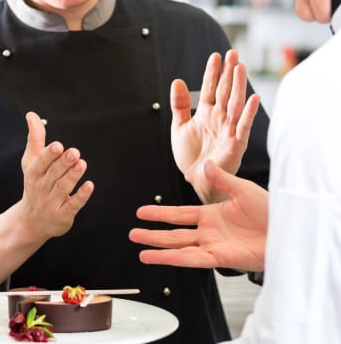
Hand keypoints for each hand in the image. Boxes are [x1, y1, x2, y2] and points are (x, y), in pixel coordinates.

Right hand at [16, 111, 92, 240]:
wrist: (31, 221)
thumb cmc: (34, 185)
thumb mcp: (31, 162)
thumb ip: (35, 138)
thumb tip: (32, 115)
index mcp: (33, 173)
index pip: (41, 162)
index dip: (49, 155)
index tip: (58, 146)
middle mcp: (41, 187)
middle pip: (53, 174)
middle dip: (63, 163)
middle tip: (74, 153)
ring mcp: (51, 202)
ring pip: (63, 188)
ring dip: (73, 176)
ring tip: (81, 164)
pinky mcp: (62, 215)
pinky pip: (73, 204)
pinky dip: (81, 195)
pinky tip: (89, 185)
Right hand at [129, 160, 267, 271]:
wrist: (289, 230)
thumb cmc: (273, 211)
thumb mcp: (244, 188)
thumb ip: (222, 179)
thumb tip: (206, 164)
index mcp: (212, 214)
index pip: (179, 214)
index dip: (160, 213)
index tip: (142, 212)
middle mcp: (209, 231)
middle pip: (174, 233)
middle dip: (152, 233)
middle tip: (133, 233)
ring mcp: (213, 245)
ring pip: (179, 247)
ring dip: (158, 249)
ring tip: (139, 250)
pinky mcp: (221, 258)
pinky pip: (192, 259)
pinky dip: (173, 259)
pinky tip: (158, 258)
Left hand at [171, 50, 259, 202]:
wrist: (195, 179)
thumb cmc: (190, 155)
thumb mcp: (179, 126)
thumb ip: (179, 105)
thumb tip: (177, 81)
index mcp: (206, 113)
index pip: (210, 88)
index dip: (213, 73)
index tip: (216, 56)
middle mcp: (219, 118)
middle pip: (225, 91)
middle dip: (228, 73)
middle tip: (233, 53)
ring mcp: (229, 129)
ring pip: (234, 104)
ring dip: (238, 86)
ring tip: (240, 68)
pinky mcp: (236, 143)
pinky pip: (243, 126)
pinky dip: (248, 112)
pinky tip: (253, 98)